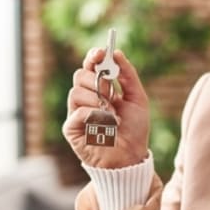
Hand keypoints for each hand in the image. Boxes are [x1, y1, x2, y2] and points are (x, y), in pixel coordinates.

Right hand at [63, 47, 150, 168]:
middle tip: (112, 93)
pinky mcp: (72, 129)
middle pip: (79, 75)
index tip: (101, 53)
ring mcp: (77, 114)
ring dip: (98, 101)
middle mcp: (85, 100)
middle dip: (98, 81)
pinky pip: (77, 113)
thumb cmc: (135, 130)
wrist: (132, 157)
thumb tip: (116, 53)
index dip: (93, 57)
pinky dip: (94, 116)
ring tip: (112, 114)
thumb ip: (129, 75)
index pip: (89, 67)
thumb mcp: (138, 99)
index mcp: (99, 90)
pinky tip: (108, 125)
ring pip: (76, 92)